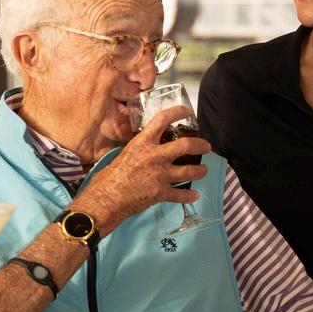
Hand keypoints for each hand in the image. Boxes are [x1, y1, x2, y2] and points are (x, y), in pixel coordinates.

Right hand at [72, 105, 210, 234]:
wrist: (106, 199)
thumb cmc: (108, 177)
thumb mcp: (124, 154)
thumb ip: (139, 149)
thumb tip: (147, 149)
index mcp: (143, 143)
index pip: (162, 120)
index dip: (177, 112)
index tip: (186, 111)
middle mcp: (155, 156)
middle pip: (186, 145)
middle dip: (200, 144)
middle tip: (206, 146)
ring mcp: (160, 175)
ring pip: (189, 171)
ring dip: (200, 170)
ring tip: (204, 170)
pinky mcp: (161, 193)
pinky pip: (181, 194)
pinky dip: (189, 196)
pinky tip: (194, 195)